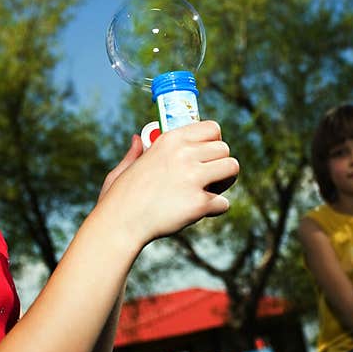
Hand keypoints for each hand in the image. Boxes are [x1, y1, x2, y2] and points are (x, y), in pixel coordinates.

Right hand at [96, 120, 239, 244]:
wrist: (120, 223)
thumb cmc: (120, 197)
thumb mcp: (126, 166)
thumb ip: (136, 152)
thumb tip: (137, 139)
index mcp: (170, 140)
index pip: (212, 128)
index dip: (213, 142)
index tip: (206, 155)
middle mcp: (184, 154)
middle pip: (225, 149)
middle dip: (220, 164)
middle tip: (208, 178)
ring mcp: (193, 177)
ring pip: (232, 169)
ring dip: (224, 182)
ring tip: (209, 192)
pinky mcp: (199, 203)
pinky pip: (224, 202)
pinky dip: (215, 209)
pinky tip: (198, 212)